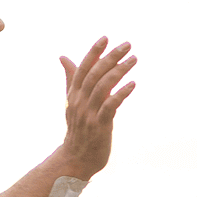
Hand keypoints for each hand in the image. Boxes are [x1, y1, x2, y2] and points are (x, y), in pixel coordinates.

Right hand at [56, 37, 137, 179]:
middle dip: (111, 57)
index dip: (93, 52)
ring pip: (103, 86)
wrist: (76, 159)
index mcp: (74, 94)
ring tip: (134, 59)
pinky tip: (133, 83)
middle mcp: (80, 101)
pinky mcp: (100, 125)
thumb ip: (71, 79)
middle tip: (127, 44)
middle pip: (95, 74)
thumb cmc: (78, 129)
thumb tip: (63, 57)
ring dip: (119, 71)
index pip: (83, 68)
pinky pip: (111, 105)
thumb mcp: (72, 102)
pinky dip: (122, 93)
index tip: (105, 38)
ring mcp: (89, 114)